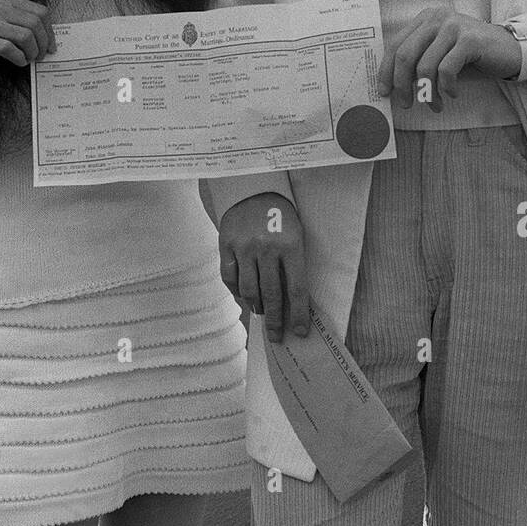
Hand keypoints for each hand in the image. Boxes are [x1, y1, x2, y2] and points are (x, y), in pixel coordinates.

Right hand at [0, 0, 55, 71]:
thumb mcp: (1, 17)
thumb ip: (21, 21)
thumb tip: (48, 37)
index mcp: (8, 0)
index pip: (41, 12)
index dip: (50, 31)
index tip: (51, 46)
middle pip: (36, 24)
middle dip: (43, 44)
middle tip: (41, 56)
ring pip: (25, 36)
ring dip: (32, 52)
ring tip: (29, 59)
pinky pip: (9, 49)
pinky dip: (19, 58)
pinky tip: (19, 62)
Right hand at [218, 192, 309, 342]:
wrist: (253, 189)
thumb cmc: (281, 217)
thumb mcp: (296, 236)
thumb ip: (294, 266)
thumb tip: (292, 303)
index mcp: (290, 246)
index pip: (296, 289)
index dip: (299, 314)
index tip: (300, 332)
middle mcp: (266, 248)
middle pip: (271, 295)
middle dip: (275, 320)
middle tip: (276, 336)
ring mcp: (244, 247)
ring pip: (248, 290)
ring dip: (256, 306)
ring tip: (261, 313)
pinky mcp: (226, 245)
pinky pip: (229, 278)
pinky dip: (236, 291)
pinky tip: (243, 296)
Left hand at [377, 12, 520, 111]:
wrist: (509, 49)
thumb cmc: (471, 54)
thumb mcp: (441, 50)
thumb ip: (420, 57)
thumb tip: (394, 84)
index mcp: (425, 18)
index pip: (395, 44)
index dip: (386, 70)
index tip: (385, 91)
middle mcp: (437, 18)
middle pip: (405, 55)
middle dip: (402, 84)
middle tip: (406, 104)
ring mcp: (453, 26)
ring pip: (425, 66)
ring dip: (428, 93)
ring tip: (435, 105)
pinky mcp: (469, 40)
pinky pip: (447, 70)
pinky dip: (447, 87)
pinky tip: (453, 93)